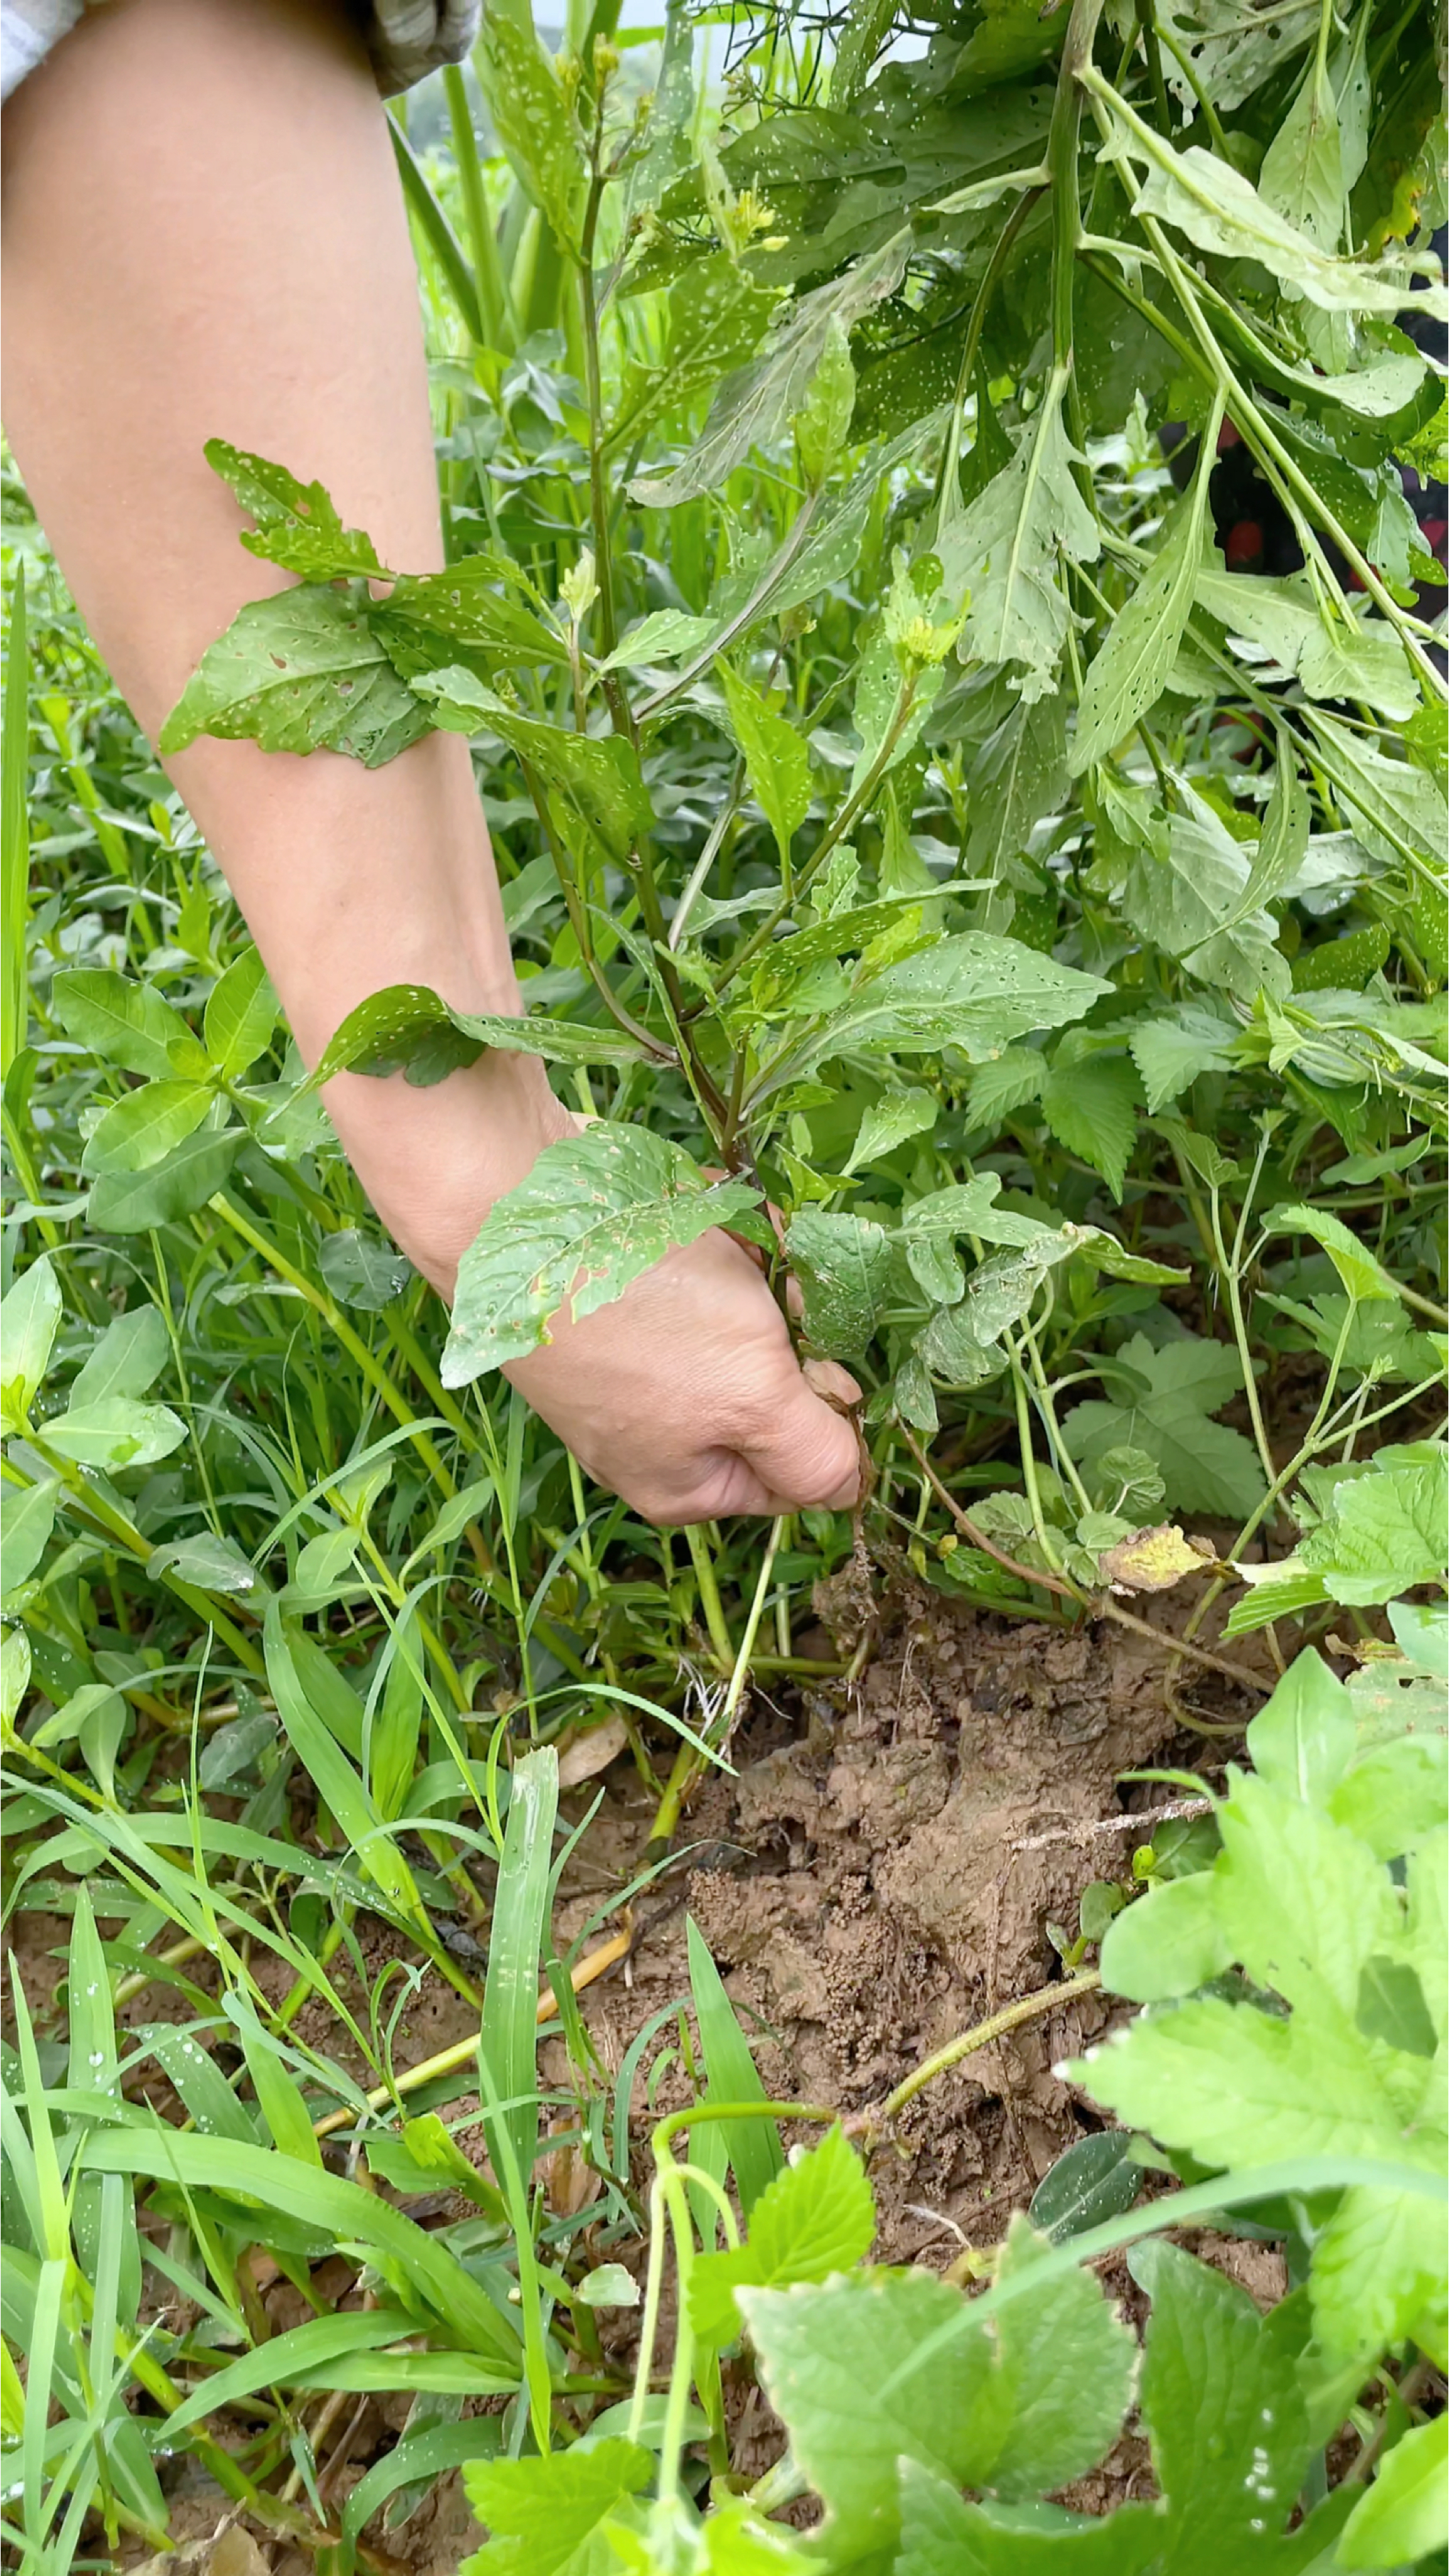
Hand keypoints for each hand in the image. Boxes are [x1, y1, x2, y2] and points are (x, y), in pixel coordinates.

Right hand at [325, 1054, 861, 1523]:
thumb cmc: (639, 1313)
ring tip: (730, 1242)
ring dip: (760, 1269)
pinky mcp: (628, 1288)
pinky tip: (700, 1215)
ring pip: (750, 1316)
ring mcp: (639, 1357)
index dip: (830, 1411)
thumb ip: (814, 1454)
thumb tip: (851, 1491)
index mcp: (686, 1484)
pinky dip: (718, 1237)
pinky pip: (709, 1267)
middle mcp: (659, 1432)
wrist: (513, 1207)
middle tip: (774, 1286)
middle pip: (778, 1384)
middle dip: (789, 1323)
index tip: (822, 1355)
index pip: (802, 1473)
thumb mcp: (754, 1396)